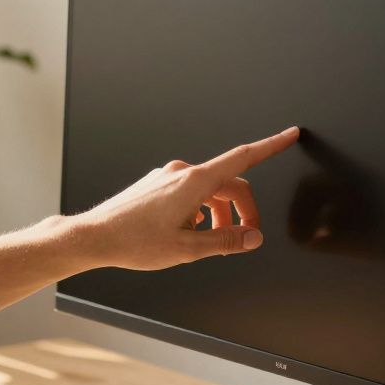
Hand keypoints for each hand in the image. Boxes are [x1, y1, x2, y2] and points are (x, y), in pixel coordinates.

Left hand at [68, 126, 300, 269]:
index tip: (290, 135)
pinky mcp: (156, 183)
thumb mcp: (187, 249)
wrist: (94, 236)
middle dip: (242, 210)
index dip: (271, 146)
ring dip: (219, 213)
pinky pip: (190, 191)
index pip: (242, 158)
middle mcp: (181, 172)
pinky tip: (189, 232)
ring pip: (208, 190)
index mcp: (194, 182)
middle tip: (244, 238)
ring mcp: (167, 176)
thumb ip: (225, 241)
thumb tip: (253, 237)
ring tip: (210, 242)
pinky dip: (200, 209)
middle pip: (229, 183)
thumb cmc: (133, 242)